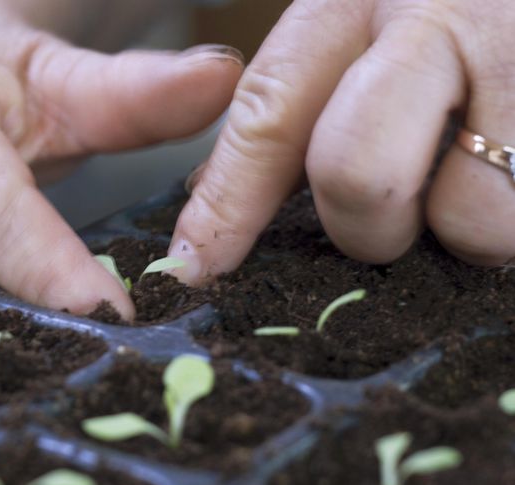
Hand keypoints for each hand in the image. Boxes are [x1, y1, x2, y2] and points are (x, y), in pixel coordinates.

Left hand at [171, 0, 514, 283]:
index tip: (196, 267)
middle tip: (388, 217)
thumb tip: (216, 213)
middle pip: (359, 174)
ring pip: (475, 219)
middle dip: (365, 227)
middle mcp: (441, 16)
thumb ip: (300, 102)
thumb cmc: (455, 6)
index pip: (270, 111)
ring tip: (481, 180)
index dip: (229, 204)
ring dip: (470, 229)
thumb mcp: (366, 19)